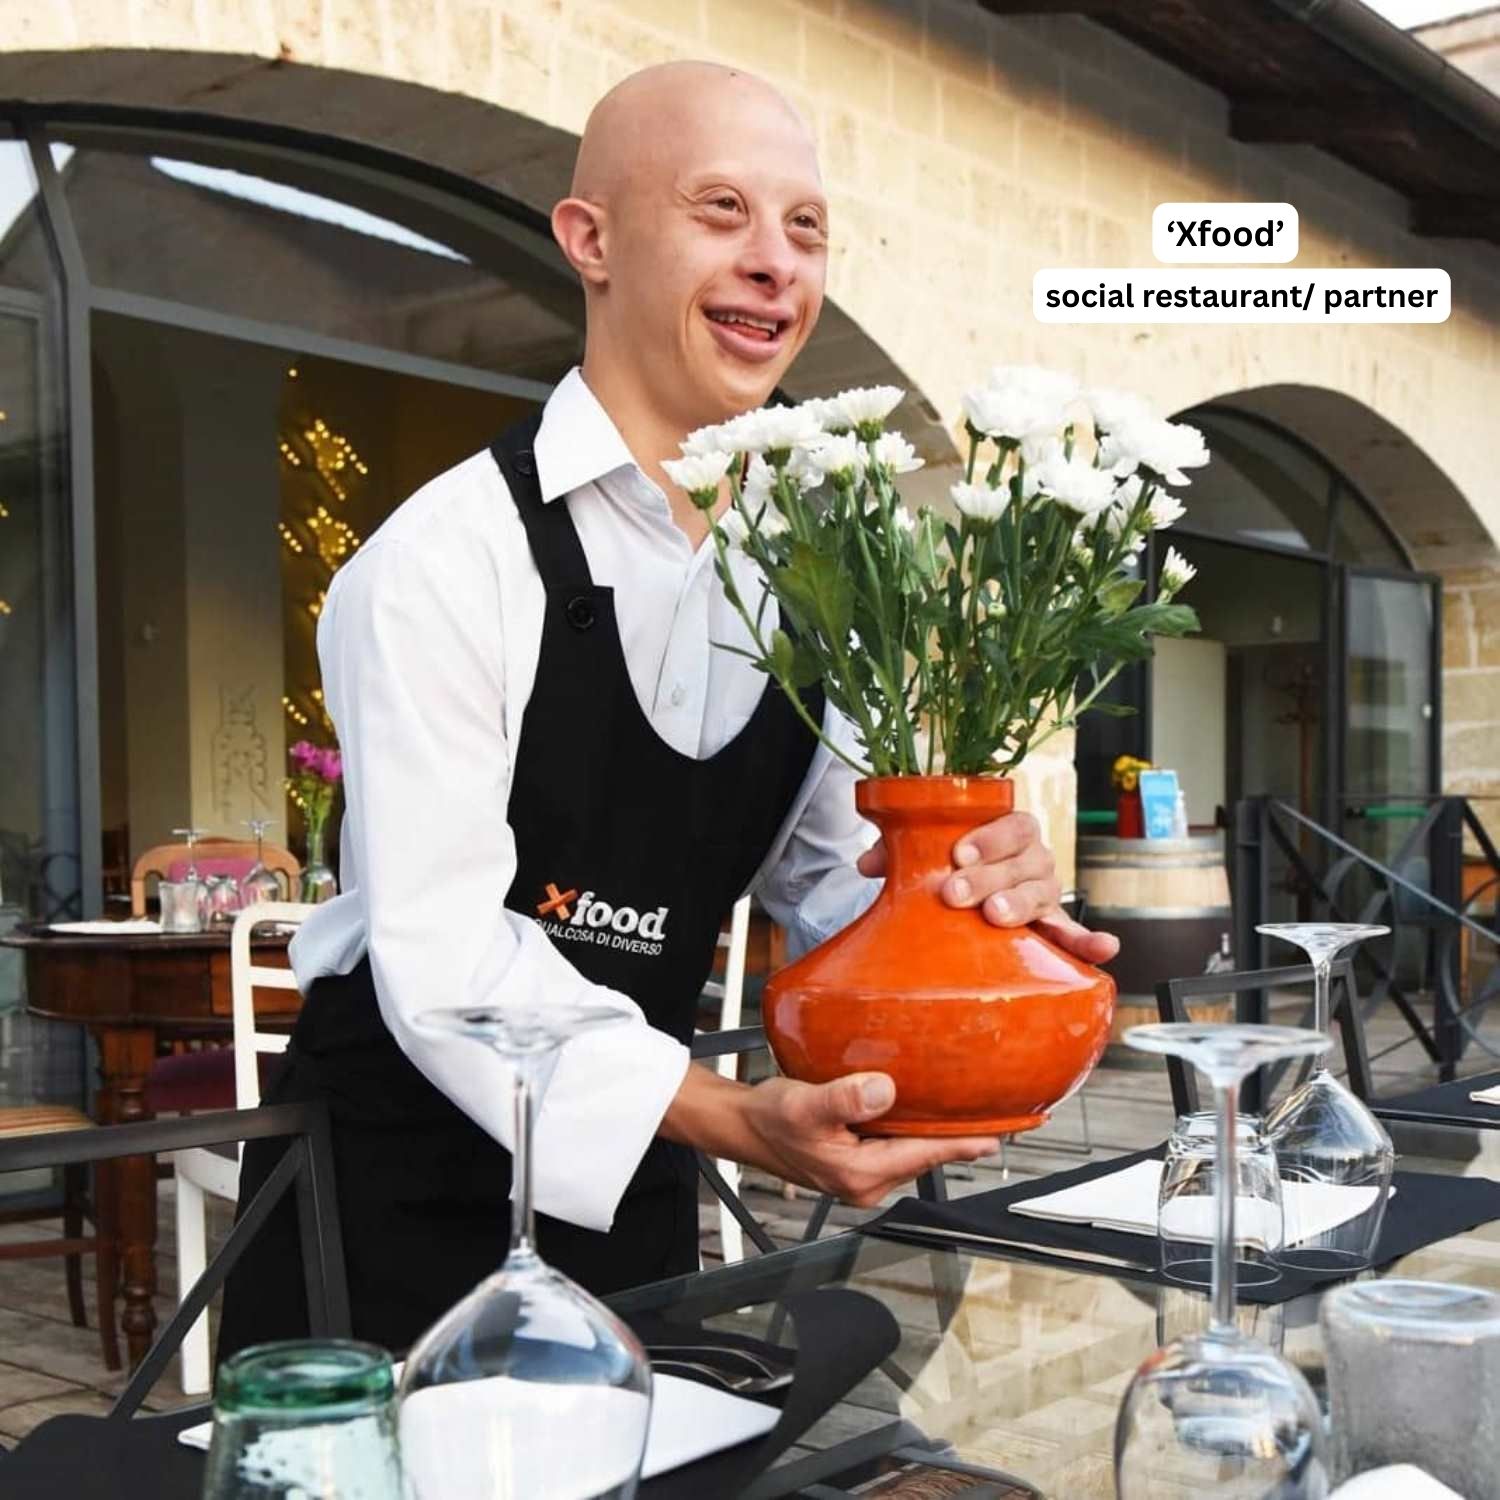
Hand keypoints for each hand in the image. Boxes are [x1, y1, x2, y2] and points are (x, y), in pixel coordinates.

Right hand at [740, 1072, 999, 1207]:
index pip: (925, 1155)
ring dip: (935, 1134)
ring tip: (966, 1113)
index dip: (963, 1144)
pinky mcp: (856, 1162)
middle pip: (925, 1156)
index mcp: (860, 1173)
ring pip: (911, 1151)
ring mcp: (861, 1175)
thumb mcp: (805, 1105)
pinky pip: (896, 1145)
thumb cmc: (770, 1119)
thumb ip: (844, 1098)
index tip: (996, 1136)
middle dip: (957, 1139)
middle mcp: (866, 1181)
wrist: (744, 1126)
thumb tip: (883, 1090)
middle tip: (994, 1118)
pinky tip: (919, 1110)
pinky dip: (912, 1130)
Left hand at [856, 808, 1118, 964]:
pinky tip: (1104, 951)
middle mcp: (1033, 859)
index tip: (958, 855)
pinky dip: (1090, 943)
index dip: (989, 838)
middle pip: (1024, 862)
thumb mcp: (920, 854)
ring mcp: (1045, 894)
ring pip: (1043, 893)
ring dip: (1020, 904)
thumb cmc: (944, 867)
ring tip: (995, 917)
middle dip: (990, 877)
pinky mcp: (1050, 929)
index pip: (1012, 825)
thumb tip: (869, 863)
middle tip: (956, 894)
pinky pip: (1075, 935)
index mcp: (1009, 831)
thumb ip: (898, 851)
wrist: (963, 894)